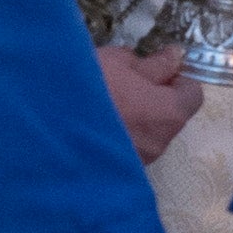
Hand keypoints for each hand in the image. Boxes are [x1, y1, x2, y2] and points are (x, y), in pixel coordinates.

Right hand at [97, 39, 199, 167]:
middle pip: (167, 117)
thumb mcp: (117, 63)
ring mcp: (136, 162)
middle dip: (151, 98)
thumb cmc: (85, 89)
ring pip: (144, 134)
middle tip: (123, 81)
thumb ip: (150, 64)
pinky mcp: (113, 174)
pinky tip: (89, 123)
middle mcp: (158, 143)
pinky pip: (123, 149)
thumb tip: (172, 59)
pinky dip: (114, 135)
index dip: (176, 77)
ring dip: (131, 118)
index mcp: (167, 113)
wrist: (40, 135)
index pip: (192, 94)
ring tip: (100, 103)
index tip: (154, 66)